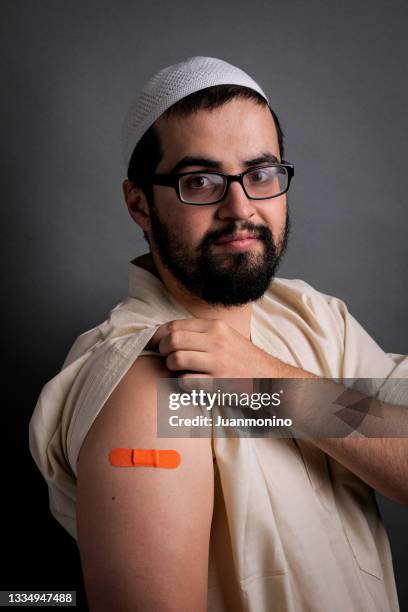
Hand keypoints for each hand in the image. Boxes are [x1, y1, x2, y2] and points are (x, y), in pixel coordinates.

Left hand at [147, 318, 277, 379]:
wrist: (271, 378)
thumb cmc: (243, 358)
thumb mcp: (225, 336)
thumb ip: (200, 333)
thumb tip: (167, 334)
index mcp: (216, 326)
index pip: (175, 325)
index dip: (159, 335)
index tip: (155, 344)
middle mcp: (216, 340)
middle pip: (172, 340)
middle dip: (162, 351)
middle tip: (166, 358)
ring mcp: (218, 361)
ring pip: (176, 359)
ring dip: (171, 367)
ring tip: (179, 370)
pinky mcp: (219, 382)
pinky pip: (186, 381)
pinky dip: (182, 383)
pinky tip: (190, 382)